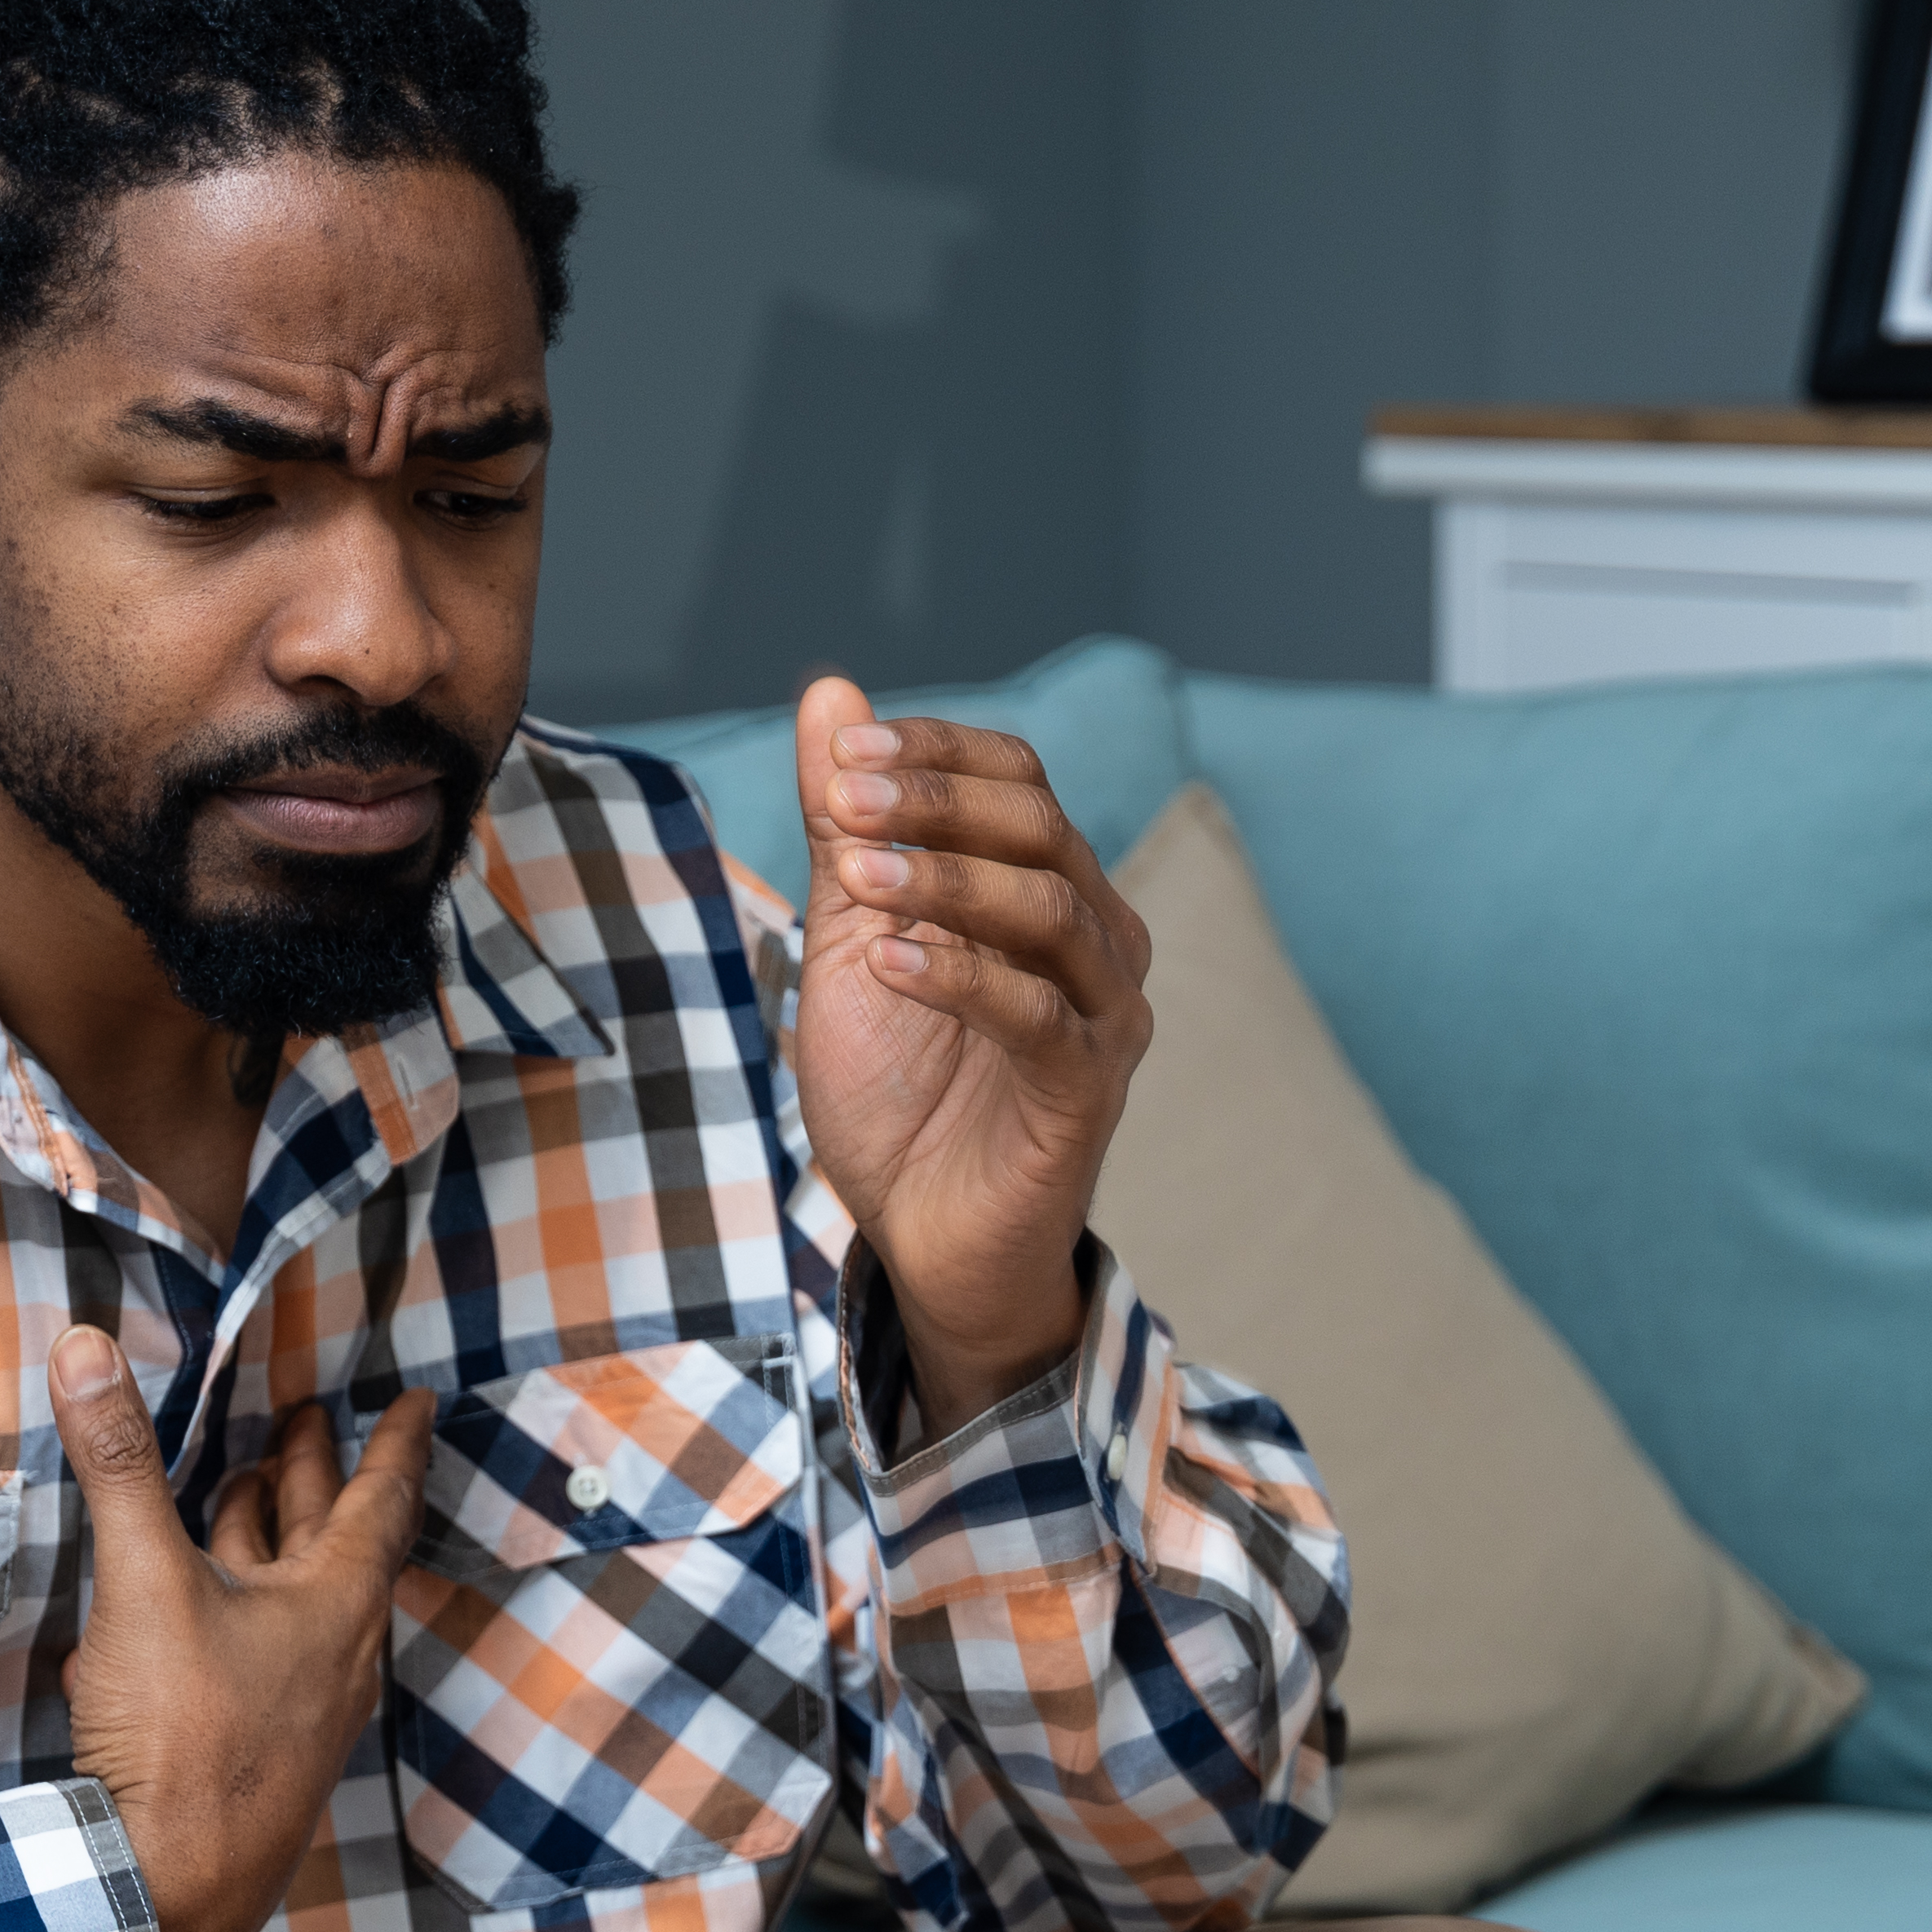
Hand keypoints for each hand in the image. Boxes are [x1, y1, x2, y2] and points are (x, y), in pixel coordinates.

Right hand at [48, 1326, 438, 1931]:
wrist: (172, 1894)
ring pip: (289, 1603)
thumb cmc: (185, 1740)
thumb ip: (118, 1464)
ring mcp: (299, 1713)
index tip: (418, 1403)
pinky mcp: (254, 1756)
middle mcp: (335, 1657)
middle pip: (334, 1545)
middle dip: (315, 1477)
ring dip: (265, 1543)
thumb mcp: (144, 1583)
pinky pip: (249, 1661)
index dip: (395, 1444)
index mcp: (336, 1605)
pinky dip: (223, 1615)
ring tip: (237, 1493)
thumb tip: (87, 1346)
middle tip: (303, 1421)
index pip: (381, 1501)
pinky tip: (176, 1614)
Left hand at [794, 675, 1153, 1432]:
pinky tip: (887, 963)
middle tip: (845, 799)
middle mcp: (1095, 941)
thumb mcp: (851, 939)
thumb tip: (830, 694)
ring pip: (1047, 908)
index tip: (847, 751)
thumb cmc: (901, 1091)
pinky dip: (959, 977)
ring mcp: (1102, 1015)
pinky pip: (1038, 1014)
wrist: (925, 1237)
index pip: (1022, 779)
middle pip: (1042, 828)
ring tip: (857, 877)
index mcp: (1050, 892)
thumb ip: (846, 828)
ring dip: (944, 878)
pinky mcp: (1088, 1090)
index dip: (941, 752)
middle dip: (937, 804)